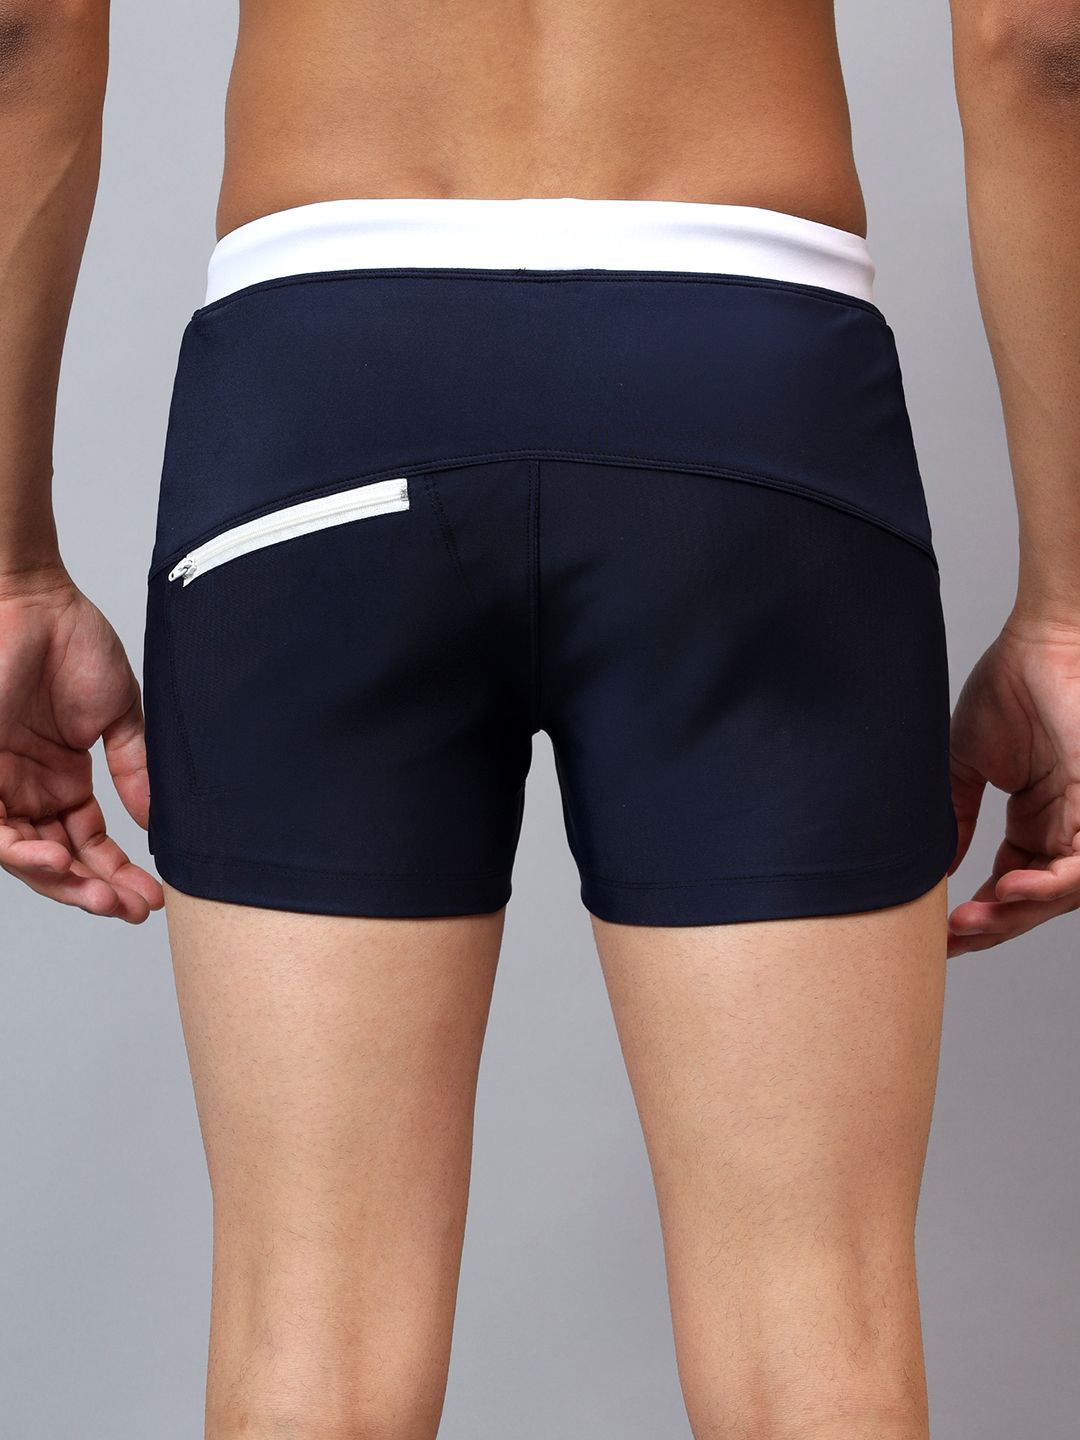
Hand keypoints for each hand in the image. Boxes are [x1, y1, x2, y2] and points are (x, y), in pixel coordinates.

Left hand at [0, 567, 163, 920]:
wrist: (30, 601)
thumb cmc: (70, 643)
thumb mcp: (118, 715)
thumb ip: (134, 769)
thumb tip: (153, 820)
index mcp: (62, 781)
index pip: (88, 845)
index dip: (117, 875)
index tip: (152, 896)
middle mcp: (28, 791)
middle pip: (58, 861)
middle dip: (93, 890)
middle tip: (129, 907)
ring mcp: (0, 784)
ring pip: (24, 855)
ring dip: (61, 881)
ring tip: (99, 895)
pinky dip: (21, 852)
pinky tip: (55, 860)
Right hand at [948, 613, 1079, 955]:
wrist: (1041, 641)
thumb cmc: (1013, 686)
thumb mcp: (964, 764)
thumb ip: (953, 816)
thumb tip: (933, 867)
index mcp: (1039, 820)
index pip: (1012, 886)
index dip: (979, 915)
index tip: (939, 932)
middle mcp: (1067, 826)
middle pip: (1034, 900)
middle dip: (993, 925)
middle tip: (951, 937)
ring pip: (1062, 893)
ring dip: (1017, 915)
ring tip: (973, 921)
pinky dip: (1050, 886)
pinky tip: (1011, 891)